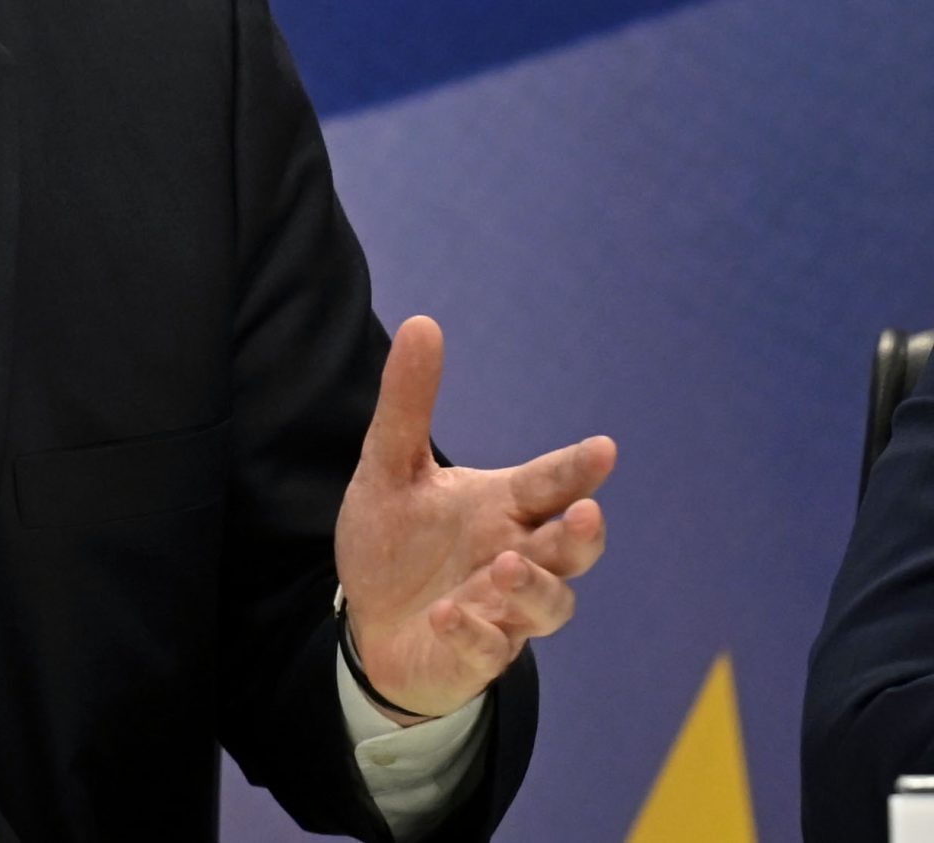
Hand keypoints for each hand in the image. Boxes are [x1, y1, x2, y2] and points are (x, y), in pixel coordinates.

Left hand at [333, 317, 613, 721]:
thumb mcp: (389, 467)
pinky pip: (488, 648)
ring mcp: (502, 609)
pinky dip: (475, 632)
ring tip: (507, 566)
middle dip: (581, 535)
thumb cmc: (396, 543)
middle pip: (569, 548)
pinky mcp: (476, 652)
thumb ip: (408, 404)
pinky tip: (449, 614)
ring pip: (548, 605)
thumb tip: (423, 323)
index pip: (551, 483)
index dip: (578, 468)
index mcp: (503, 506)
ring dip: (534, 587)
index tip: (603, 448)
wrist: (372, 622)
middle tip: (585, 515)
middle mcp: (515, 556)